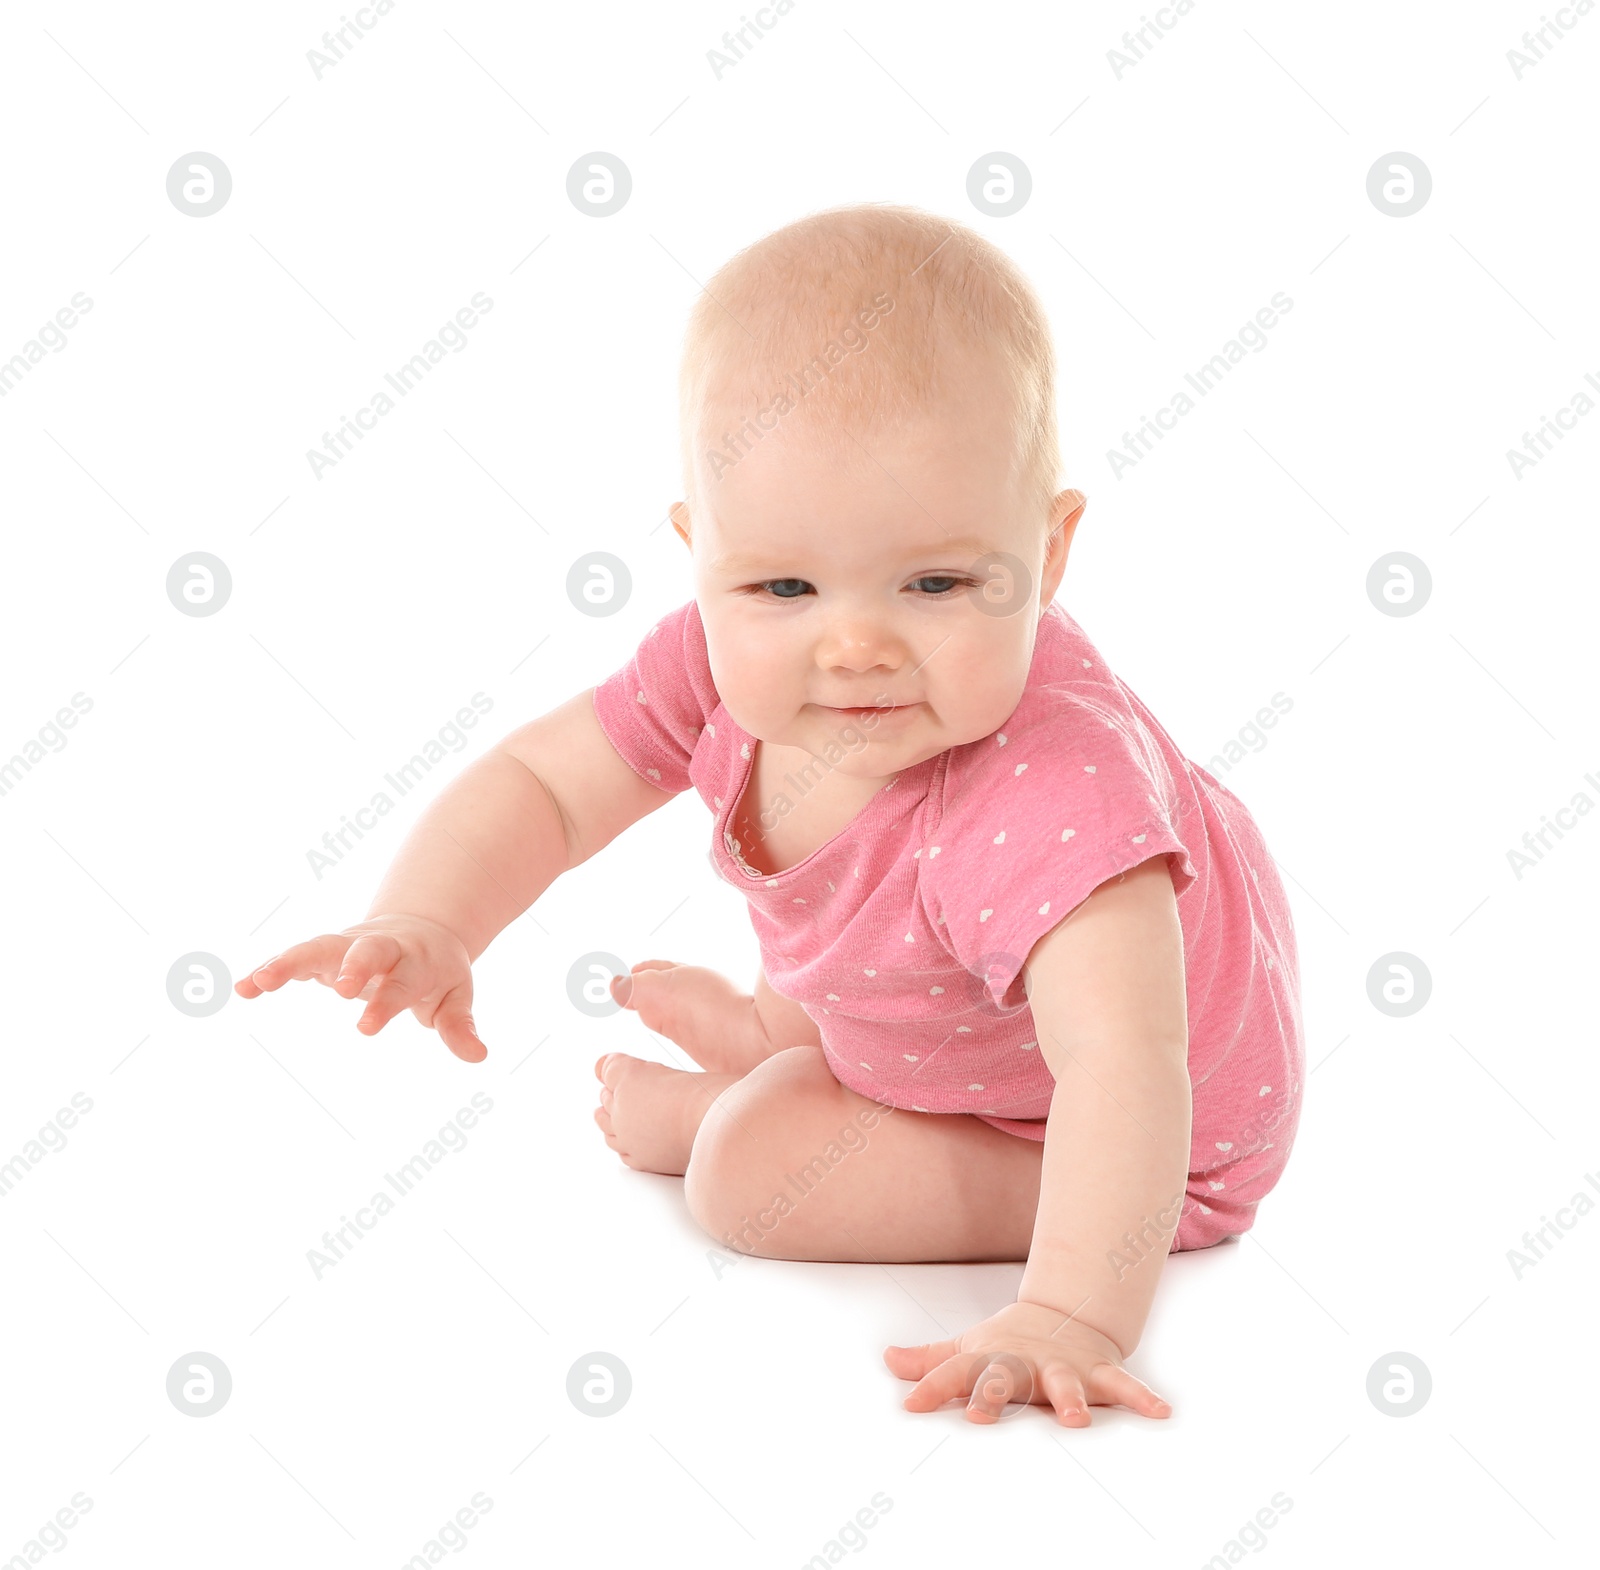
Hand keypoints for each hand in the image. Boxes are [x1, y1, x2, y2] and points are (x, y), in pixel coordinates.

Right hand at [233, 914, 487, 1062]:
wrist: (423, 927)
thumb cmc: (438, 970)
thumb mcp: (456, 994)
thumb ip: (459, 1025)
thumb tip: (478, 1055)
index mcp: (415, 961)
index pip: (400, 983)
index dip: (384, 1003)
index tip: (365, 1029)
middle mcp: (380, 947)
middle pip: (365, 950)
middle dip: (352, 966)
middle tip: (339, 988)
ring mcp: (348, 945)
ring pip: (318, 946)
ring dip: (289, 962)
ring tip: (257, 984)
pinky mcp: (325, 951)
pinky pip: (293, 958)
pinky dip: (269, 969)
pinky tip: (242, 988)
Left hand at [883, 1300, 1171, 1426]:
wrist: (1063, 1315)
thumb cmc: (1009, 1343)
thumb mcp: (969, 1348)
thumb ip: (932, 1363)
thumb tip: (889, 1361)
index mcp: (991, 1359)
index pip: (955, 1374)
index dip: (933, 1387)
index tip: (912, 1405)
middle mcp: (1025, 1364)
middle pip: (1006, 1378)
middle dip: (995, 1394)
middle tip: (984, 1414)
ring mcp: (1063, 1367)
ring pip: (1066, 1384)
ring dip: (1071, 1400)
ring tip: (1076, 1419)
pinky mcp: (1098, 1372)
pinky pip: (1123, 1385)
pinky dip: (1142, 1398)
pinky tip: (1161, 1412)